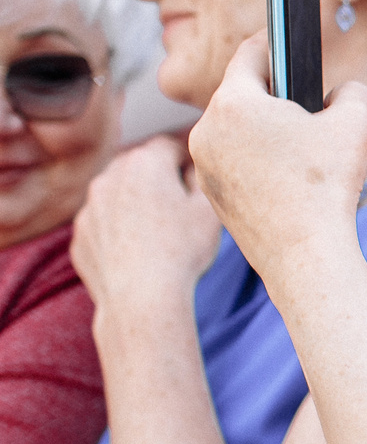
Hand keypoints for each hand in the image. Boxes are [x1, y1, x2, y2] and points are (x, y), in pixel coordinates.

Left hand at [70, 133, 222, 321]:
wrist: (141, 296)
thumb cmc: (181, 251)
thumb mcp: (210, 210)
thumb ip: (203, 178)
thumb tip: (194, 169)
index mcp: (145, 163)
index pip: (170, 146)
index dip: (187, 163)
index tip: (196, 186)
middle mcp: (110, 176)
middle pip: (139, 167)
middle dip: (157, 181)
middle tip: (179, 210)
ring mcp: (89, 206)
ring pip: (117, 195)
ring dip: (135, 205)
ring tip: (157, 235)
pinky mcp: (80, 234)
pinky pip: (102, 224)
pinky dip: (117, 232)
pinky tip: (137, 253)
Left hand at [187, 33, 366, 280]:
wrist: (304, 254)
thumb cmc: (327, 187)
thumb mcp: (357, 122)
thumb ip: (352, 89)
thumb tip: (340, 91)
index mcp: (235, 103)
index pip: (250, 55)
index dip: (273, 43)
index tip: (285, 42)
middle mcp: (206, 128)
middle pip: (241, 94)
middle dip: (272, 97)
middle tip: (306, 110)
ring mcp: (203, 162)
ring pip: (234, 129)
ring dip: (261, 130)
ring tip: (298, 149)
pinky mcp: (208, 190)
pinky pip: (231, 160)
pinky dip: (254, 161)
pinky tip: (284, 176)